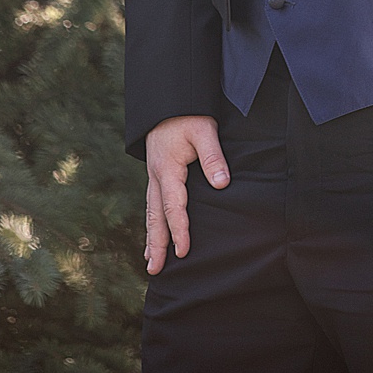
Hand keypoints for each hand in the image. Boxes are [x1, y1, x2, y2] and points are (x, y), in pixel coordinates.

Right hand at [144, 115, 228, 274]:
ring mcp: (154, 176)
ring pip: (150, 212)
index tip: (183, 252)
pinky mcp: (157, 174)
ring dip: (151, 238)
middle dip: (156, 244)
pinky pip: (152, 204)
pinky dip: (152, 223)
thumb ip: (213, 157)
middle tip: (154, 271)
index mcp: (167, 168)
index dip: (179, 230)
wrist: (167, 100)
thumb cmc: (188, 115)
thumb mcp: (204, 130)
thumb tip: (222, 184)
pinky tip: (153, 235)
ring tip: (150, 262)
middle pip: (154, 216)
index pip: (173, 206)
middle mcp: (156, 176)